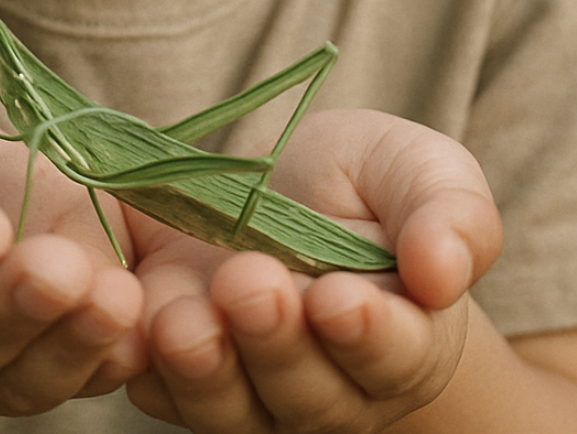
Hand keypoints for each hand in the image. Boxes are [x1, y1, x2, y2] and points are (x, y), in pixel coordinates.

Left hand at [124, 109, 502, 431]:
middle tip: (248, 283)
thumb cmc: (363, 184)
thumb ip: (449, 213)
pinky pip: (160, 390)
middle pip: (307, 394)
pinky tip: (127, 329)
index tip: (338, 298)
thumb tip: (444, 271)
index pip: (396, 354)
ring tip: (182, 319)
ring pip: (230, 408)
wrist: (274, 186)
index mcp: (406, 340)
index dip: (368, 334)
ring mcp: (251, 391)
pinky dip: (141, 365)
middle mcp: (333, 388)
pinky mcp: (180, 376)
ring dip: (204, 369)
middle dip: (275, 343)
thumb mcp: (417, 168)